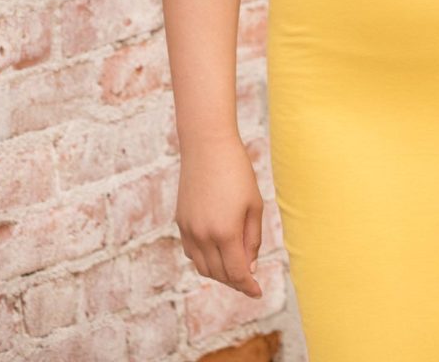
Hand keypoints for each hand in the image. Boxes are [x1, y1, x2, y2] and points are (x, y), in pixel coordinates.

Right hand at [175, 135, 264, 298]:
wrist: (207, 145)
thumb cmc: (237, 171)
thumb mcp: (254, 204)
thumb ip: (252, 239)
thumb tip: (250, 266)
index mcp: (225, 233)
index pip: (237, 273)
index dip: (249, 286)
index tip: (258, 292)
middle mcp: (203, 236)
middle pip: (219, 274)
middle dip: (236, 281)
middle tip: (249, 282)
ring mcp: (188, 230)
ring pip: (202, 267)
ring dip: (219, 274)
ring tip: (234, 269)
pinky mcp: (180, 221)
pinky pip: (191, 252)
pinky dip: (204, 260)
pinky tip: (216, 254)